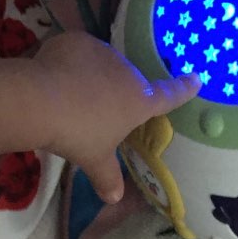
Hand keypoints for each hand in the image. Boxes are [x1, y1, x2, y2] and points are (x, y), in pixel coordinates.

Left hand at [32, 32, 200, 202]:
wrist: (42, 100)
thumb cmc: (77, 133)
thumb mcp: (94, 159)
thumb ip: (107, 177)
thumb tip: (114, 197)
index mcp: (138, 100)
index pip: (168, 95)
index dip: (183, 88)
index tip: (195, 78)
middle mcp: (125, 71)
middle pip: (125, 81)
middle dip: (114, 92)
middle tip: (93, 110)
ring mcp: (102, 52)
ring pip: (101, 64)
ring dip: (92, 76)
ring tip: (69, 95)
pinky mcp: (77, 41)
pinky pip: (78, 52)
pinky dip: (71, 62)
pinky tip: (55, 78)